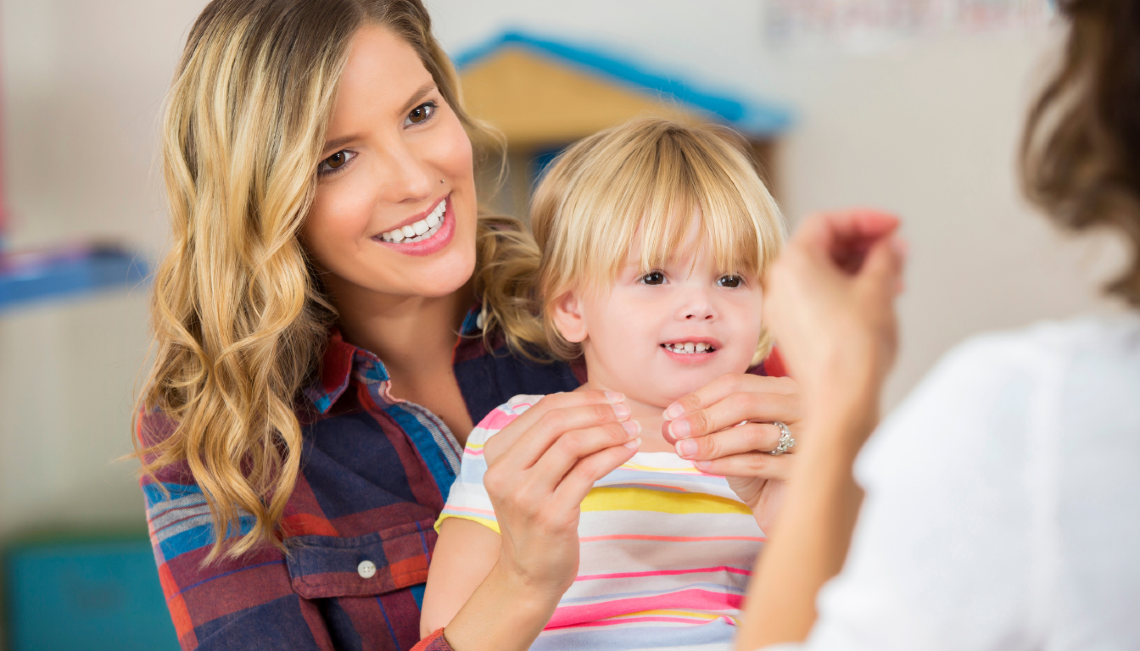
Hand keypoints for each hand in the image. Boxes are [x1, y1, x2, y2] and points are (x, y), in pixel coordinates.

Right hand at [481, 391, 640, 597]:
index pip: (542, 409)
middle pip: (556, 422)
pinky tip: (630, 450)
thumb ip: (548, 441)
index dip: (582, 399)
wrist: (528, 574)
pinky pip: (589, 471)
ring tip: (632, 430)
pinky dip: (614, 454)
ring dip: (610, 431)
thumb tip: (593, 402)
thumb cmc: (536, 517)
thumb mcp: (529, 475)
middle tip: (627, 412)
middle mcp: (504, 472)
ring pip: (573, 443)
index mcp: (495, 454)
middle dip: (598, 411)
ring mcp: (526, 496)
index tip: (612, 399)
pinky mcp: (552, 516)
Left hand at [662, 373, 802, 532]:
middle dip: (703, 417)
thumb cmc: (756, 464)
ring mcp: (809, 437)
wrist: (781, 504)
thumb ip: (705, 423)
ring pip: (752, 433)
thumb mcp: (730, 438)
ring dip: (712, 442)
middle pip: (744, 402)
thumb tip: (670, 420)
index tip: (670, 415)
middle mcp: (802, 406)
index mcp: (783, 390)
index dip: (699, 398)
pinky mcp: (805, 470)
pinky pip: (759, 463)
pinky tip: (702, 466)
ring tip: (684, 450)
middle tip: (674, 432)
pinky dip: (726, 464)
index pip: (735, 383)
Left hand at [763, 209, 904, 436]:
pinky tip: (874, 297)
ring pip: (820, 272)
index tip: (892, 225)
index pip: (827, 222)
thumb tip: (892, 246)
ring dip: (857, 267)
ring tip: (893, 275)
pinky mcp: (791, 329)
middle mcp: (779, 282)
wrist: (842, 398)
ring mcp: (782, 307)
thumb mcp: (879, 288)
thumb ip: (887, 257)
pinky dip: (844, 289)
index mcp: (793, 262)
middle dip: (862, 244)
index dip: (864, 219)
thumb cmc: (854, 347)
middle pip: (821, 246)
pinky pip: (816, 296)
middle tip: (894, 248)